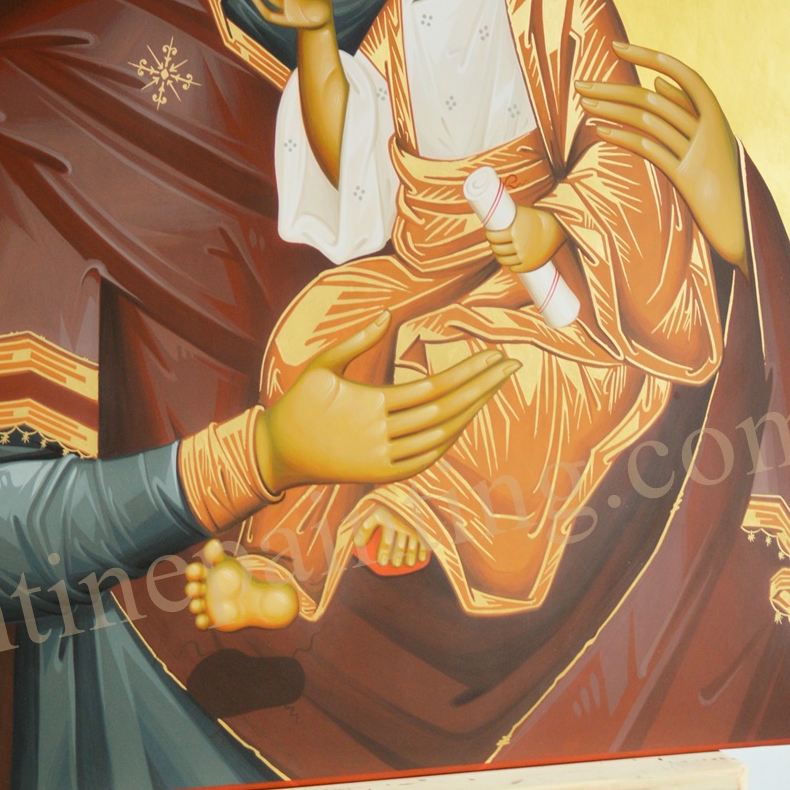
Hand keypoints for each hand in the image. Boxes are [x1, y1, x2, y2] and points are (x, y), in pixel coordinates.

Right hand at [254, 311, 517, 493]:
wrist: (278, 454)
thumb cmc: (299, 402)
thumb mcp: (321, 364)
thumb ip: (355, 340)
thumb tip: (386, 315)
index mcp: (370, 403)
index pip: (433, 386)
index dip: (467, 371)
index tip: (494, 355)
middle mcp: (382, 434)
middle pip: (446, 410)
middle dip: (483, 387)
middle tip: (511, 366)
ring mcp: (384, 459)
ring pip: (441, 437)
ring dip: (473, 412)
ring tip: (495, 388)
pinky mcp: (382, 475)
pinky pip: (427, 459)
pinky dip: (450, 440)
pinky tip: (466, 420)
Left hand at [353, 500, 429, 568]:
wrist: (406, 489)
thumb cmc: (388, 504)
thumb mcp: (375, 511)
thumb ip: (365, 527)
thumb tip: (357, 544)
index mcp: (387, 519)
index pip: (385, 542)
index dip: (383, 554)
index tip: (381, 563)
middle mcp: (400, 522)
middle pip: (398, 547)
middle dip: (395, 558)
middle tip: (393, 564)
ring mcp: (413, 524)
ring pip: (411, 546)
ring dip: (409, 557)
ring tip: (406, 563)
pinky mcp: (423, 524)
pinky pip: (424, 540)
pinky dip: (423, 551)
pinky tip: (420, 560)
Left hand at [486, 204, 564, 273]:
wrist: (559, 228)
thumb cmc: (538, 217)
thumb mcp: (522, 212)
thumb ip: (509, 213)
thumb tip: (494, 210)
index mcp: (513, 231)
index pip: (493, 237)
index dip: (489, 236)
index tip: (489, 234)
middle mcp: (518, 245)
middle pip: (497, 249)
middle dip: (493, 246)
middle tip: (494, 242)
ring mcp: (524, 256)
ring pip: (504, 261)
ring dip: (499, 257)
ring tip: (500, 252)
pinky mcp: (531, 265)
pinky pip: (514, 268)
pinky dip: (510, 265)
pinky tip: (509, 261)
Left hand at [576, 42, 748, 275]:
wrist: (743, 226)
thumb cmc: (721, 181)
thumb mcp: (708, 140)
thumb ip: (686, 110)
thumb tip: (657, 80)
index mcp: (717, 115)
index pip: (683, 73)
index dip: (648, 56)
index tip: (616, 46)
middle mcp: (710, 129)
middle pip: (654, 97)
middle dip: (613, 87)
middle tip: (579, 83)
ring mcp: (699, 153)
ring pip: (648, 120)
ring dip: (611, 109)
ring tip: (584, 104)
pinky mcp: (687, 177)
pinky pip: (650, 149)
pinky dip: (623, 136)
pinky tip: (600, 131)